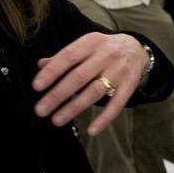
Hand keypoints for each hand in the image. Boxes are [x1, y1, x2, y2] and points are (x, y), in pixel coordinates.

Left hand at [31, 32, 148, 134]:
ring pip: (94, 92)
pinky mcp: (129, 85)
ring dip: (74, 108)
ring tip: (56, 120)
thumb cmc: (103, 49)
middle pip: (79, 77)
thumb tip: (41, 65)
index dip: (51, 72)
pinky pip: (116, 104)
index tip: (36, 87)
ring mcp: (118, 71)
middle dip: (57, 95)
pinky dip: (104, 118)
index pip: (68, 56)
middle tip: (41, 110)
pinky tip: (91, 130)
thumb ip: (64, 56)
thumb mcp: (85, 45)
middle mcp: (105, 55)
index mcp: (91, 42)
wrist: (136, 49)